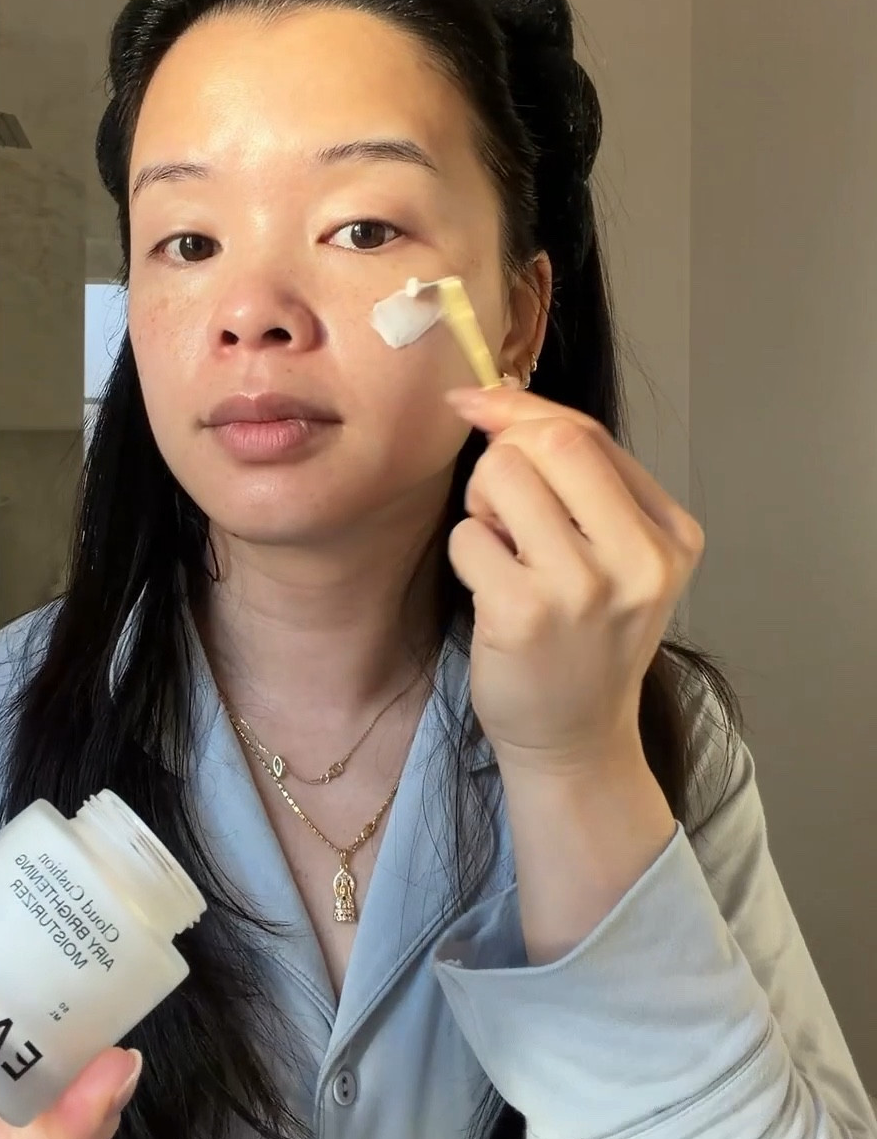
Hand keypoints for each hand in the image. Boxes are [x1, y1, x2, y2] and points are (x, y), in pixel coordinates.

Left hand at [447, 385, 704, 777]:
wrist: (575, 741)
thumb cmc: (585, 638)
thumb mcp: (616, 558)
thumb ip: (578, 481)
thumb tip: (492, 397)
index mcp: (671, 535)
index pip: (588, 434)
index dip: (521, 410)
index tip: (478, 401)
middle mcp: (639, 557)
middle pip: (550, 442)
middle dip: (504, 458)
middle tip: (502, 511)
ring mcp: (584, 588)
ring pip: (503, 477)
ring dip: (482, 507)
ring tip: (503, 554)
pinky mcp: (525, 615)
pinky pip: (468, 537)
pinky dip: (467, 556)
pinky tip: (493, 594)